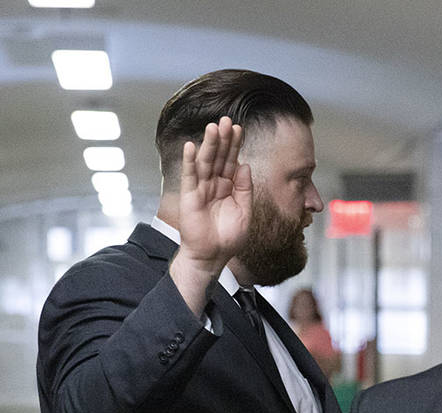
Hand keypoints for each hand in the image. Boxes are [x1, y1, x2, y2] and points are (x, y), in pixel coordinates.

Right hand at [177, 116, 251, 274]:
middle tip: (227, 120)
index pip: (232, 161)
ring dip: (208, 144)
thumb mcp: (244, 211)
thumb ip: (245, 188)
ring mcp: (201, 189)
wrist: (213, 256)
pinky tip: (190, 146)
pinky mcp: (189, 197)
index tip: (239, 128)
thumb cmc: (229, 237)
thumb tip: (245, 165)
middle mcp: (214, 184)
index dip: (235, 145)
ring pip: (205, 162)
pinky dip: (189, 161)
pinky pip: (189, 176)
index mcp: (229, 187)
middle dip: (223, 139)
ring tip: (213, 127)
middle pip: (219, 157)